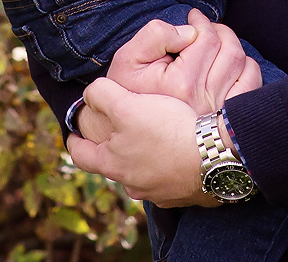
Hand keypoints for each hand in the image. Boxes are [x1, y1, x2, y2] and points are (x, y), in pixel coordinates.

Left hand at [69, 77, 218, 207]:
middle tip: (119, 129)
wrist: (214, 156)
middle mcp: (132, 184)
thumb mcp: (126, 105)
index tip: (73, 134)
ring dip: (144, 156)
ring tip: (155, 136)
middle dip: (114, 146)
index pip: (81, 155)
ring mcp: (159, 192)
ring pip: (143, 171)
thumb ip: (101, 96)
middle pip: (114, 163)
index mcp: (113, 164)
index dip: (74, 141)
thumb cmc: (167, 130)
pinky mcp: (184, 193)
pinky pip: (170, 177)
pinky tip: (181, 149)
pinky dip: (170, 164)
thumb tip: (90, 95)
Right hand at [107, 9, 262, 113]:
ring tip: (216, 41)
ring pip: (243, 65)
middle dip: (219, 30)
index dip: (200, 22)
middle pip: (229, 50)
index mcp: (181, 85)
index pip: (206, 39)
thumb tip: (190, 32)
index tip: (191, 19)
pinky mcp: (225, 119)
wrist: (126, 128)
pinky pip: (250, 86)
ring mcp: (217, 112)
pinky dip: (246, 67)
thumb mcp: (128, 57)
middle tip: (204, 27)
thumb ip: (156, 35)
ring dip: (233, 45)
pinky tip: (229, 63)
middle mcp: (203, 101)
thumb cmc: (125, 89)